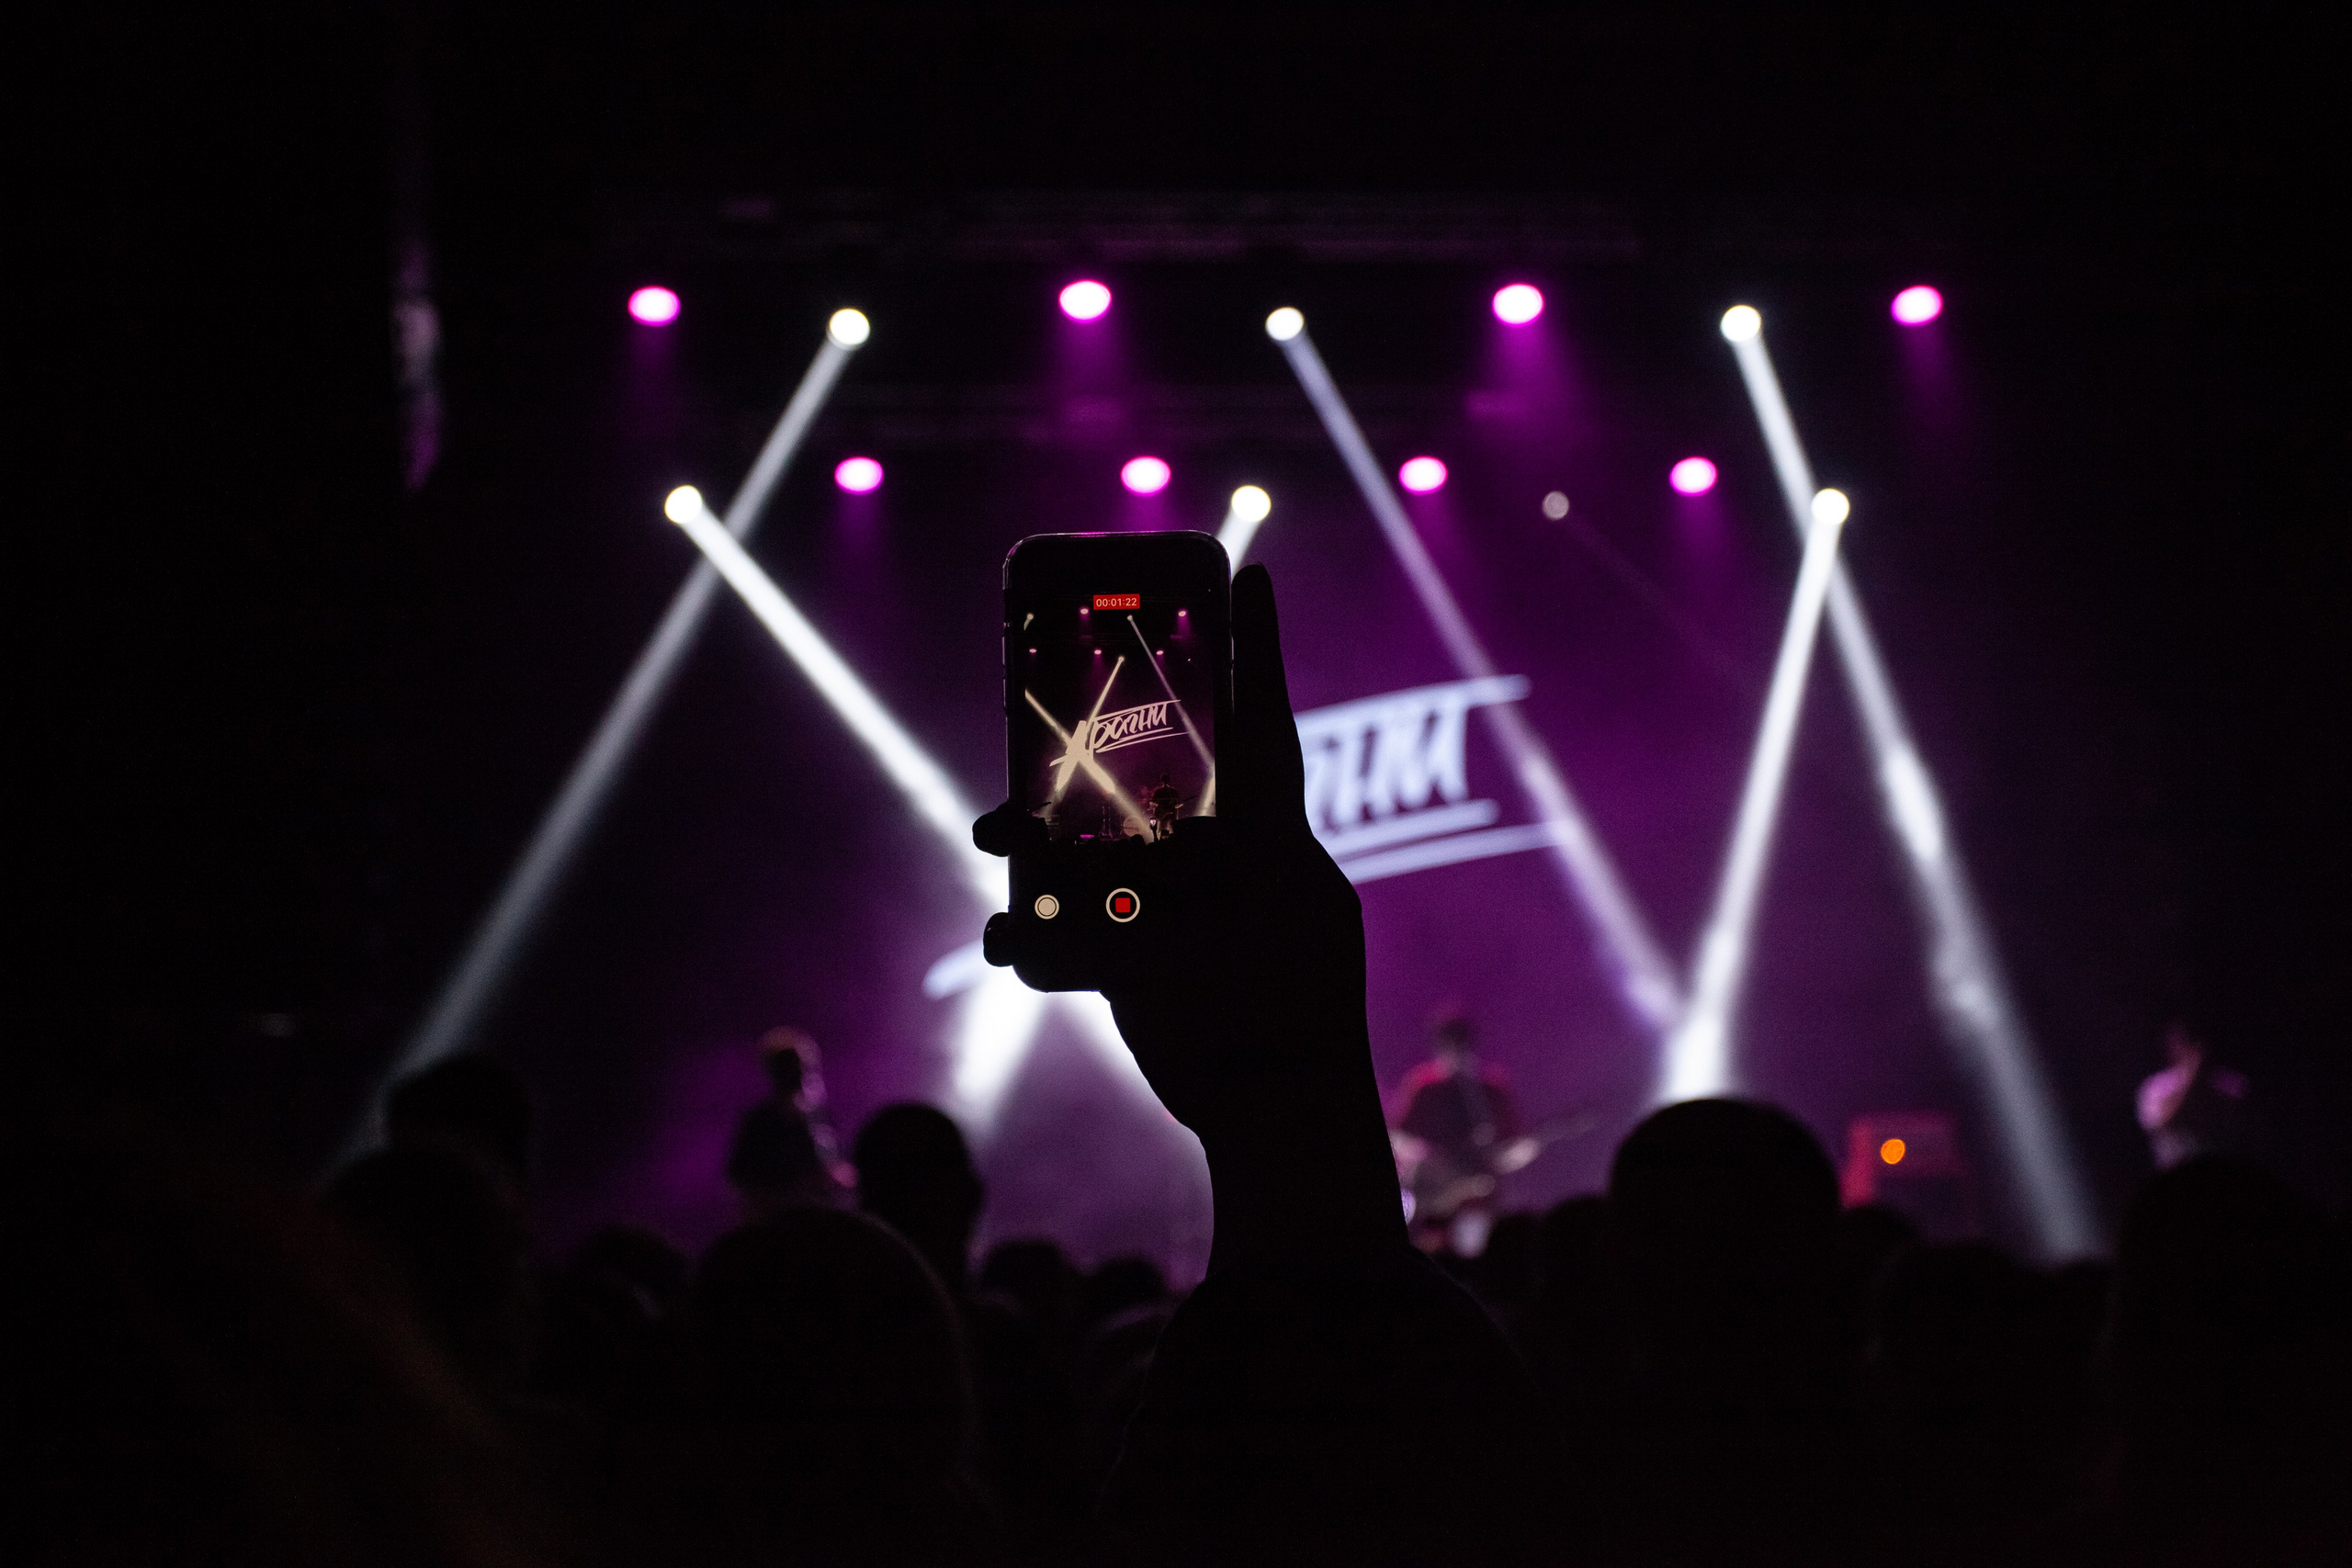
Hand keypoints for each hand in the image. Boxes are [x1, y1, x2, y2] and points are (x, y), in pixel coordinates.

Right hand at [974, 565, 1403, 1263]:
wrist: (1279, 1111)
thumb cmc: (1299, 1007)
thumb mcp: (1277, 914)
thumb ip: (1226, 869)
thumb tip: (1154, 850)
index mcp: (1268, 828)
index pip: (1260, 718)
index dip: (1255, 646)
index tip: (1254, 571)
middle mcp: (1213, 855)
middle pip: (1139, 771)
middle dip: (1079, 745)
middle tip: (1027, 711)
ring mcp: (1166, 906)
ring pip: (1086, 845)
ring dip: (1032, 834)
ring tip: (994, 833)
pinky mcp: (1127, 963)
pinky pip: (1064, 930)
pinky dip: (1029, 931)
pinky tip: (1005, 937)